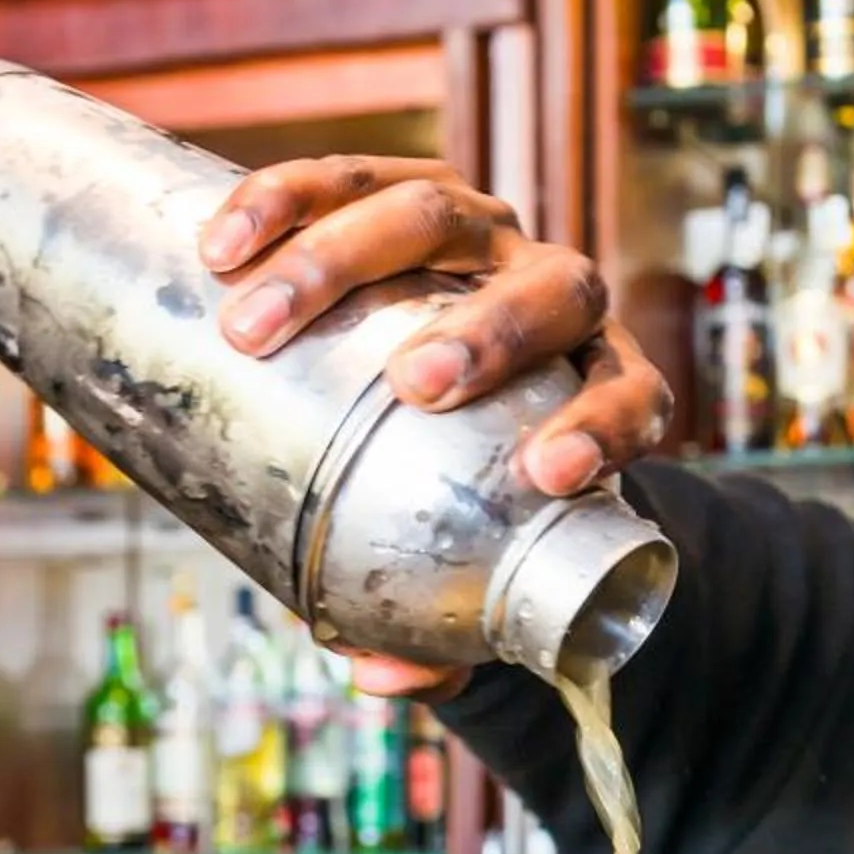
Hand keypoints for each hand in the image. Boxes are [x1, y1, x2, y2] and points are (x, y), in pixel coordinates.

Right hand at [200, 151, 671, 657]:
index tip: (547, 475)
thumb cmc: (465, 479)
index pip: (633, 397)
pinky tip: (220, 245)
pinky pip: (346, 176)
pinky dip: (283, 202)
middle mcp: (553, 294)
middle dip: (484, 333)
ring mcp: (481, 232)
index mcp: (600, 380)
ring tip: (257, 322)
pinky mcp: (401, 189)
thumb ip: (437, 629)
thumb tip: (378, 677)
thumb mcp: (468, 554)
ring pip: (433, 214)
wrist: (440, 373)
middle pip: (543, 291)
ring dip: (341, 262)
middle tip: (412, 385)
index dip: (605, 429)